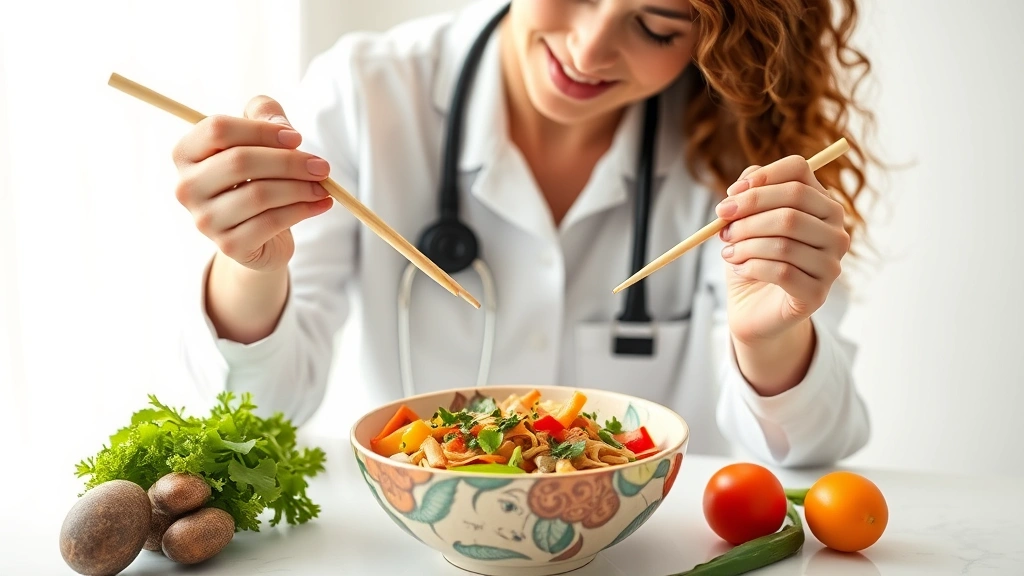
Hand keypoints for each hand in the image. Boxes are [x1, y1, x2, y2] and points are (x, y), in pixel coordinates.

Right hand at [172, 96, 333, 272]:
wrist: (260, 234)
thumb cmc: (257, 177)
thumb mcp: (258, 139)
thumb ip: (265, 114)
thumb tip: (282, 127)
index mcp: (186, 154)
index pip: (218, 129)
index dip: (261, 129)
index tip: (296, 138)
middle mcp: (187, 187)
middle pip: (240, 161)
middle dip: (289, 161)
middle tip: (322, 166)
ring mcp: (205, 220)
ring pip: (259, 194)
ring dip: (300, 187)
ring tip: (323, 186)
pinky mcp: (229, 245)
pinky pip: (271, 222)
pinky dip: (302, 210)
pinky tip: (320, 204)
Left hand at [715, 155, 850, 344]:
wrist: (754, 308)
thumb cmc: (753, 258)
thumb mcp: (746, 220)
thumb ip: (749, 193)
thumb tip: (742, 186)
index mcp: (822, 206)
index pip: (799, 171)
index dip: (762, 177)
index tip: (731, 194)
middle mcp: (836, 232)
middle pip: (792, 203)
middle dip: (748, 213)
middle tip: (722, 227)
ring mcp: (831, 264)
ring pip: (784, 240)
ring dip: (745, 244)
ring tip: (728, 251)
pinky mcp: (817, 294)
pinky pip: (782, 271)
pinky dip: (752, 267)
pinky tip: (740, 269)